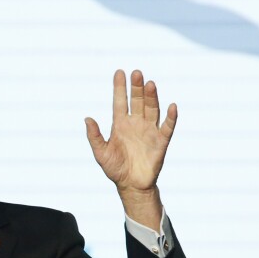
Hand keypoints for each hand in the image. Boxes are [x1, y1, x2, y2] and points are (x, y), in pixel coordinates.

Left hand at [84, 69, 176, 225]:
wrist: (131, 185)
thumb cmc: (115, 168)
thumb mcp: (100, 153)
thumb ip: (94, 136)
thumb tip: (87, 118)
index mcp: (120, 124)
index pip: (120, 101)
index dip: (120, 87)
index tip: (119, 72)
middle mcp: (136, 124)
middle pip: (137, 101)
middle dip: (137, 88)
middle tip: (136, 73)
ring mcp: (149, 131)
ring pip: (151, 109)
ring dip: (151, 97)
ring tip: (150, 84)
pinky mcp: (160, 142)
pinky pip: (167, 127)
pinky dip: (170, 117)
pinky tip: (171, 106)